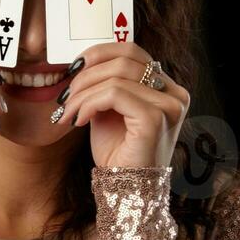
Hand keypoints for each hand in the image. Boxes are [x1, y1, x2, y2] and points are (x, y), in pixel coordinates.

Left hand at [50, 43, 187, 167]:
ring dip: (83, 93)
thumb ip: (105, 85)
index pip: (132, 51)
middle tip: (65, 96)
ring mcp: (168, 106)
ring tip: (68, 112)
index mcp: (167, 88)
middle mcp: (174, 94)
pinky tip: (79, 120)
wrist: (126, 188)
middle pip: (124, 60)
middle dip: (86, 76)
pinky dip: (90, 103)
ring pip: (116, 77)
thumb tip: (81, 64)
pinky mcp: (155, 119)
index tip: (73, 69)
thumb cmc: (119, 152)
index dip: (99, 53)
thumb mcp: (110, 109)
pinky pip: (115, 94)